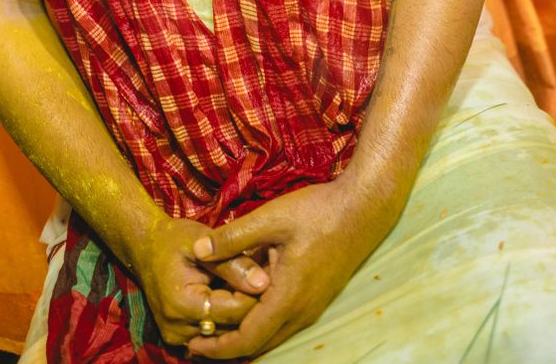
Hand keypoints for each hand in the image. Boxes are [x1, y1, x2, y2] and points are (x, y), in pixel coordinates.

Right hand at [127, 213, 268, 350]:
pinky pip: (211, 336)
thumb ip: (233, 263)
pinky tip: (230, 299)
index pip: (234, 311)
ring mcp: (176, 337)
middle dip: (250, 307)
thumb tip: (264, 283)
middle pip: (231, 328)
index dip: (255, 295)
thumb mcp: (203, 242)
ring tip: (247, 288)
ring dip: (238, 316)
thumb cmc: (175, 239)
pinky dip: (224, 321)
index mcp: (182, 302)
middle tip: (264, 283)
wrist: (145, 247)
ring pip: (223, 336)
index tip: (269, 275)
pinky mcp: (177, 339)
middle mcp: (177, 327)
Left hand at [186, 178, 383, 358]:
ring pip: (272, 333)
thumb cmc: (317, 212)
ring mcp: (311, 307)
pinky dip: (260, 320)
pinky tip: (244, 301)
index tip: (193, 345)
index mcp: (288, 297)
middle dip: (226, 346)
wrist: (362, 209)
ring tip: (214, 323)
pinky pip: (283, 320)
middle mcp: (301, 311)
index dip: (218, 347)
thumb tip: (197, 251)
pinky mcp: (316, 297)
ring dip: (244, 333)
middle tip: (196, 339)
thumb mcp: (271, 218)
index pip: (248, 339)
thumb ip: (233, 237)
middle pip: (259, 344)